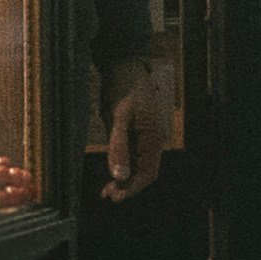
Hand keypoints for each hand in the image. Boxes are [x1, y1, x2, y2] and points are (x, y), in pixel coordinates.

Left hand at [100, 69, 173, 200]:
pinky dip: (121, 166)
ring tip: (106, 190)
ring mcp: (144, 136)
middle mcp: (152, 139)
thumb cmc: (123, 86)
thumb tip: (119, 176)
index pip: (148, 172)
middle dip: (127, 186)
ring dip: (123, 179)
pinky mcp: (134, 133)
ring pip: (137, 165)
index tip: (116, 196)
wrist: (123, 63)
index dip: (133, 187)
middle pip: (144, 172)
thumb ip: (119, 147)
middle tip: (107, 196)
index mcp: (154, 136)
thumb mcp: (119, 116)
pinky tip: (111, 173)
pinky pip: (131, 156)